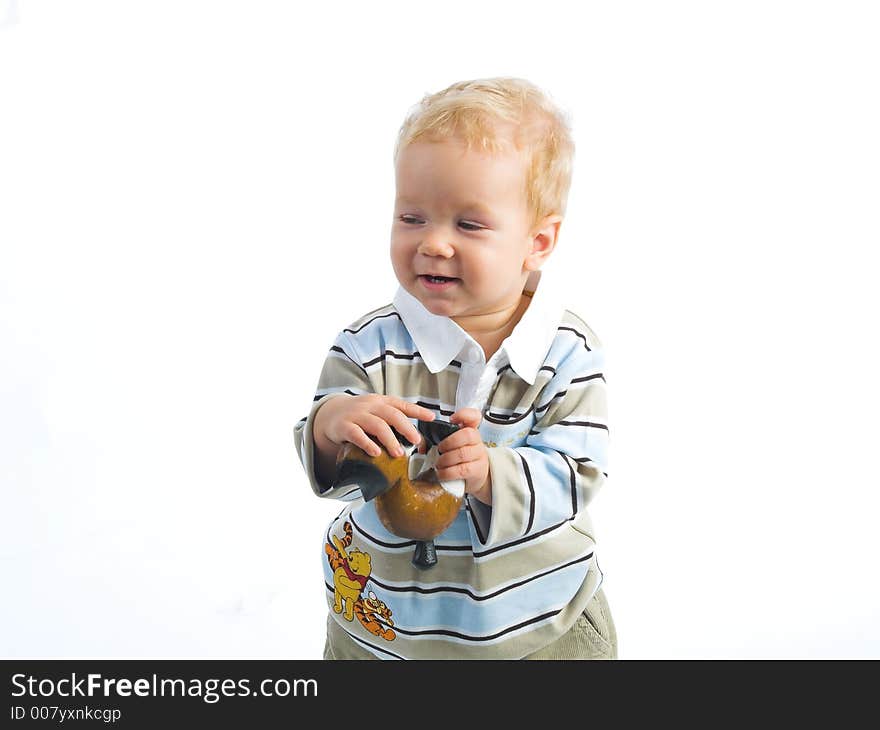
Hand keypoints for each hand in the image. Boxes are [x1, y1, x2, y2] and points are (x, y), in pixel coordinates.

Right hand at [315, 394, 435, 459]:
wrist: (331, 414)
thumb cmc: (360, 416)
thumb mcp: (376, 413)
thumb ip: (392, 421)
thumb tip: (417, 438)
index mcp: (381, 402)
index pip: (401, 405)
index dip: (417, 410)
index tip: (432, 417)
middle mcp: (370, 406)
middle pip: (391, 414)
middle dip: (406, 428)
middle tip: (416, 441)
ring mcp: (356, 415)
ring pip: (377, 425)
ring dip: (390, 440)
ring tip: (398, 453)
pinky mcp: (344, 426)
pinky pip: (357, 434)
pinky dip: (367, 443)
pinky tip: (375, 453)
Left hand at [435, 408, 491, 504]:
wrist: (476, 473)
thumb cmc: (461, 456)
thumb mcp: (456, 443)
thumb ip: (442, 438)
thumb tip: (423, 444)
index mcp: (470, 430)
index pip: (474, 416)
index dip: (464, 415)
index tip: (452, 419)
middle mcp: (477, 441)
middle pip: (467, 435)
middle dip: (448, 442)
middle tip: (439, 449)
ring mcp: (479, 455)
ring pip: (462, 454)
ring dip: (446, 459)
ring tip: (438, 463)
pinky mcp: (477, 470)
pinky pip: (462, 470)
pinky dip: (448, 472)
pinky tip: (442, 473)